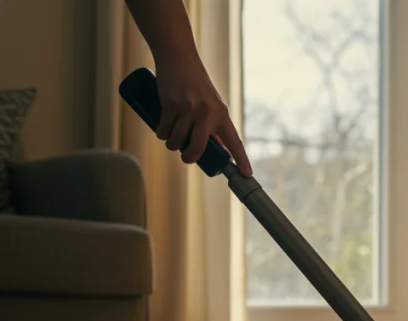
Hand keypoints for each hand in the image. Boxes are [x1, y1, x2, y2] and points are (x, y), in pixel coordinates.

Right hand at [153, 59, 252, 176]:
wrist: (179, 58)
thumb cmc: (196, 84)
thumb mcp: (212, 103)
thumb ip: (215, 124)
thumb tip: (220, 149)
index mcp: (222, 114)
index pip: (234, 141)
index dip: (241, 159)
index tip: (247, 174)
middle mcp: (207, 113)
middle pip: (198, 149)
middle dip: (189, 157)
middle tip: (186, 156)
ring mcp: (189, 109)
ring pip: (177, 142)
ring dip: (172, 144)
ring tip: (171, 137)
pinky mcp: (171, 105)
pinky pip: (164, 131)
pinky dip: (161, 134)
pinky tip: (162, 130)